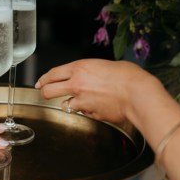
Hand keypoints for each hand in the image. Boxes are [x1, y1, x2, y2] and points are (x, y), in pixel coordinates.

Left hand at [35, 59, 161, 124]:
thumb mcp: (106, 65)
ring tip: (84, 100)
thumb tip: (88, 76)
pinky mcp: (90, 114)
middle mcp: (76, 85)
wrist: (138, 95)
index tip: (41, 83)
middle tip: (46, 94)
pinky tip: (97, 106)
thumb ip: (91, 71)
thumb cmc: (129, 77)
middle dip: (45, 93)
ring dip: (71, 103)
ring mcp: (82, 102)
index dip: (44, 79)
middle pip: (49, 91)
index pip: (53, 74)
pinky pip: (83, 113)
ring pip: (66, 105)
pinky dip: (87, 110)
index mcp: (80, 68)